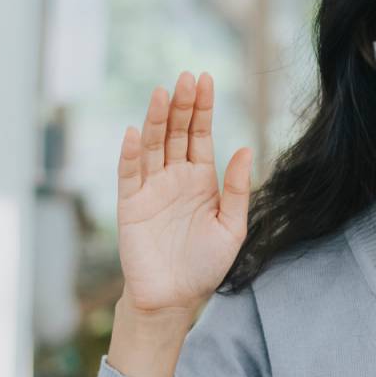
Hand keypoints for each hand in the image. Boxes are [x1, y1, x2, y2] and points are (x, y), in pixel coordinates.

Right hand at [115, 71, 252, 316]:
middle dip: (181, 105)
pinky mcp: (130, 205)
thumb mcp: (232, 227)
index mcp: (201, 180)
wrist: (175, 299)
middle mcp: (175, 178)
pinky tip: (136, 133)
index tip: (206, 79)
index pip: (200, 135)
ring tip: (162, 93)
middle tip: (186, 77)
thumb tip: (246, 149)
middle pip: (176, 133)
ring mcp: (151, 189)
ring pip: (153, 146)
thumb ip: (237, 189)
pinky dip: (131, 153)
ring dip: (156, 120)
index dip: (202, 108)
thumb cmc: (205, 266)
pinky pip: (129, 174)